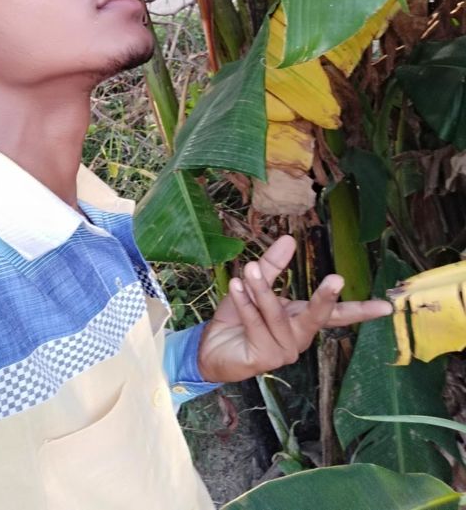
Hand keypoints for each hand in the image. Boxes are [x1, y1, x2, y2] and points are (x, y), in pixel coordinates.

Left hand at [197, 235, 391, 383]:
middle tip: (337, 278)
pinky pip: (255, 324)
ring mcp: (283, 352)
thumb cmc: (238, 319)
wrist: (211, 348)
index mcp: (302, 320)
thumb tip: (289, 239)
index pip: (336, 316)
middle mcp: (298, 339)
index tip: (387, 306)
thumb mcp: (255, 286)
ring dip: (262, 291)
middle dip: (326, 298)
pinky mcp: (263, 359)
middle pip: (317, 318)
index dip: (361, 311)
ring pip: (277, 316)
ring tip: (250, 268)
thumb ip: (272, 266)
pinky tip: (236, 286)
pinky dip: (244, 303)